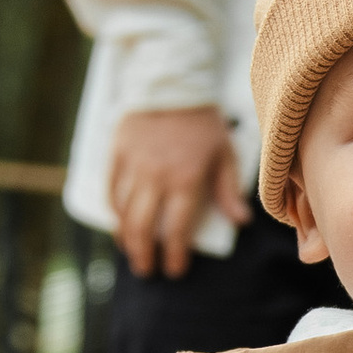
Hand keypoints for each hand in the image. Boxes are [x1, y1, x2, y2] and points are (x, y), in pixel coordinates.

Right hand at [109, 108, 247, 278]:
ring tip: (131, 252)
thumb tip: (241, 222)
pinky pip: (111, 190)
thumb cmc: (203, 121)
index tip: (175, 269)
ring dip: (126, 238)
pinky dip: (113, 211)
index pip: (178, 229)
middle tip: (147, 268)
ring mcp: (134, 166)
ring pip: (123, 212)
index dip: (175, 254)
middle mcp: (156, 178)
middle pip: (144, 227)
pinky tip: (118, 223)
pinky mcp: (117, 154)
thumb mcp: (224, 154)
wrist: (171, 83)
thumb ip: (228, 191)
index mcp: (186, 180)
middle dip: (145, 254)